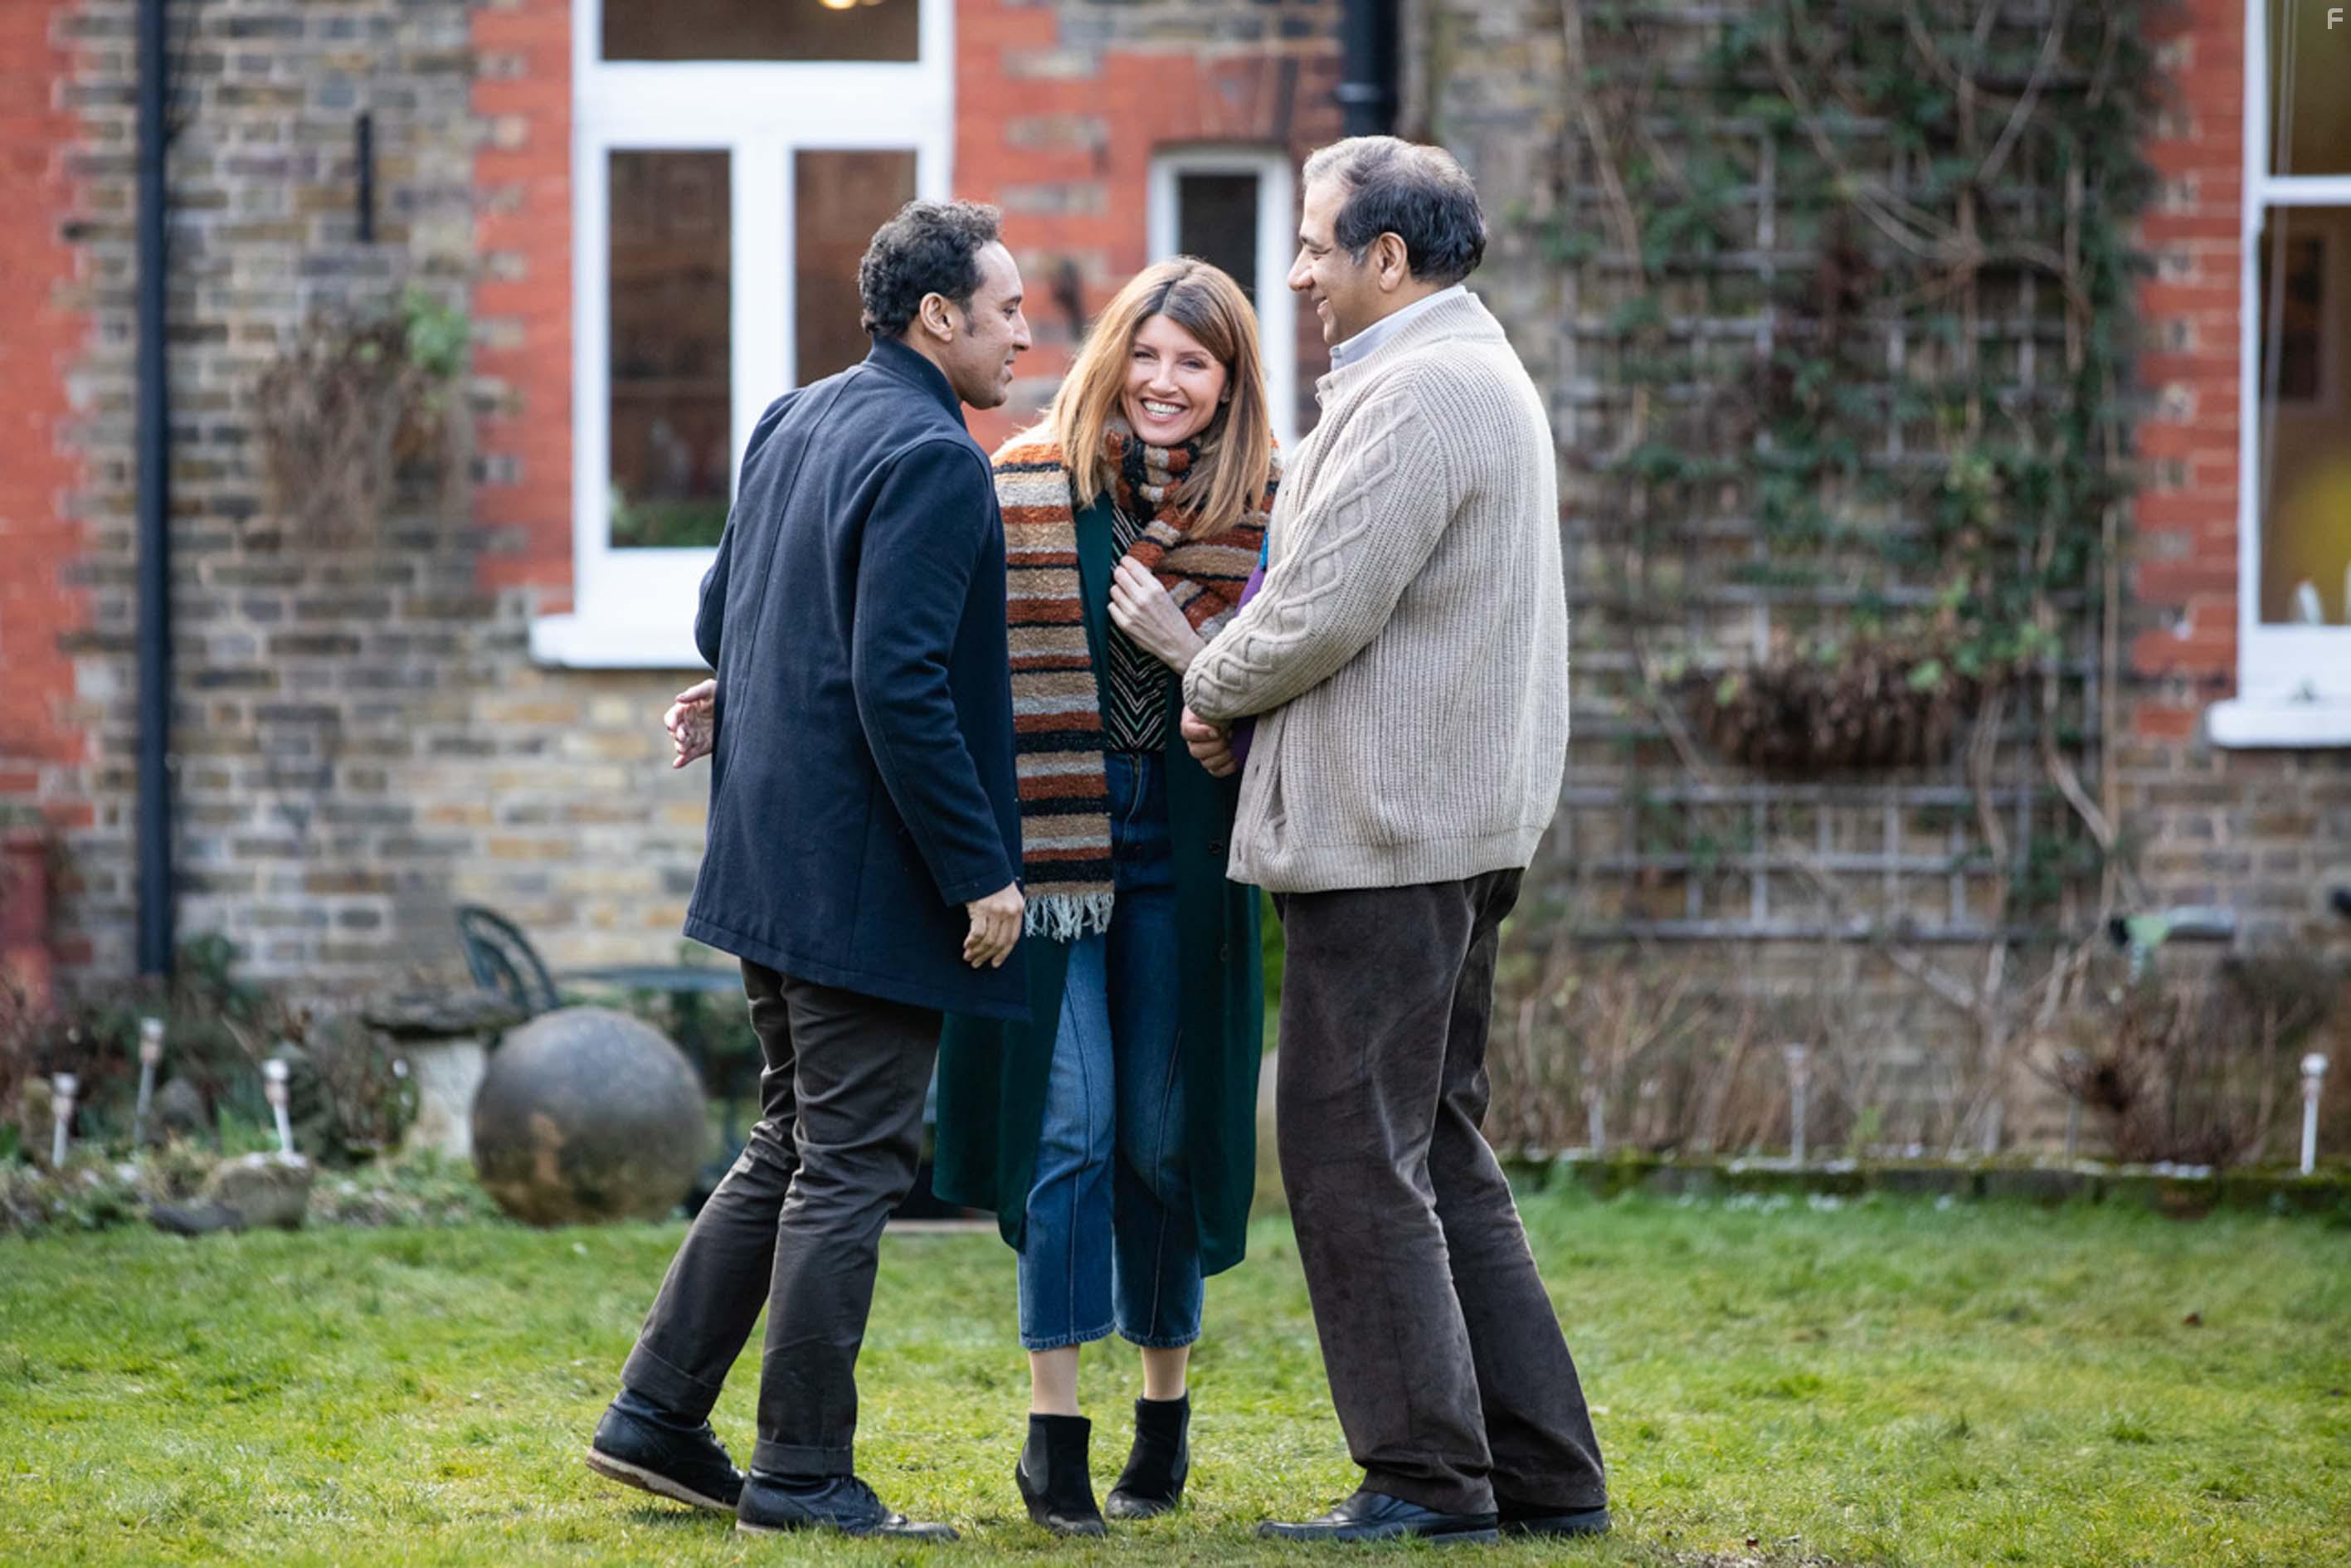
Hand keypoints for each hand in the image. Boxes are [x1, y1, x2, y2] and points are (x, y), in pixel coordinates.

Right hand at [665, 678, 716, 768]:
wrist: (736, 706)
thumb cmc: (718, 693)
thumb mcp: (709, 688)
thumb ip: (694, 692)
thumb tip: (678, 699)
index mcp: (684, 710)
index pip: (672, 717)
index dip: (671, 721)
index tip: (672, 725)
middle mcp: (686, 724)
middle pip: (676, 732)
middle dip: (677, 735)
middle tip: (682, 737)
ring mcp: (693, 736)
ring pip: (682, 744)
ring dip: (680, 747)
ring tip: (682, 749)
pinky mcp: (701, 746)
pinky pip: (690, 754)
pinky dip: (683, 760)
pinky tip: (678, 764)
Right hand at [963, 881, 1024, 968]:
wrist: (982, 863)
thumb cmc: (991, 880)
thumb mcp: (1006, 895)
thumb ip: (1006, 912)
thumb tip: (999, 934)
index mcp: (1018, 909)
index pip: (1013, 938)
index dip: (1003, 953)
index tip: (995, 963)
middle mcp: (1009, 911)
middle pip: (999, 942)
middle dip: (987, 955)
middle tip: (977, 963)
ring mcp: (996, 910)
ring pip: (988, 940)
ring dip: (977, 951)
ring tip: (969, 957)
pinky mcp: (982, 908)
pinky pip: (977, 933)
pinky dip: (971, 942)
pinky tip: (966, 946)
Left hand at [1109, 557, 1207, 672]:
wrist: (1177, 644)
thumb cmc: (1174, 620)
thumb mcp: (1165, 595)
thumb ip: (1148, 583)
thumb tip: (1131, 570)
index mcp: (1155, 588)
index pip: (1132, 566)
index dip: (1126, 562)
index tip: (1124, 562)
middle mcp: (1142, 598)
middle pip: (1119, 576)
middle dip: (1119, 573)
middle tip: (1121, 575)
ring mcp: (1131, 612)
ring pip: (1113, 590)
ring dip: (1118, 590)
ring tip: (1126, 594)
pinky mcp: (1125, 624)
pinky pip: (1111, 607)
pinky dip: (1116, 605)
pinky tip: (1124, 607)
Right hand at [1181, 707, 1235, 776]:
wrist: (1241, 708)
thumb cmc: (1229, 702)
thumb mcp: (1221, 700)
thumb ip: (1215, 706)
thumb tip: (1217, 721)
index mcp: (1192, 720)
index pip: (1187, 731)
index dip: (1201, 734)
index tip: (1217, 731)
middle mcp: (1196, 739)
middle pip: (1196, 751)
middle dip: (1216, 745)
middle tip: (1230, 735)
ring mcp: (1206, 753)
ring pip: (1207, 763)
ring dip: (1223, 756)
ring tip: (1234, 744)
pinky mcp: (1217, 762)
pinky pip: (1217, 771)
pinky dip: (1228, 766)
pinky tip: (1236, 755)